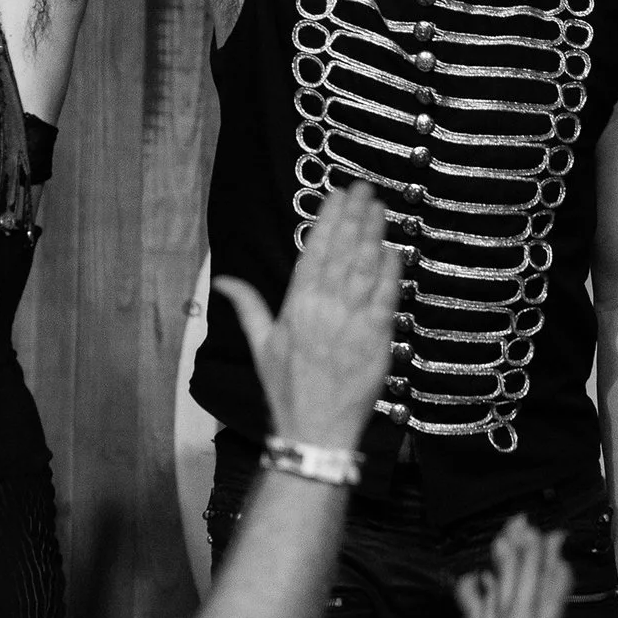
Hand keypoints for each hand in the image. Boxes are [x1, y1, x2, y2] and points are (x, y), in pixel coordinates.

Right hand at [214, 184, 393, 450]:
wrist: (315, 429)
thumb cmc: (286, 388)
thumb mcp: (261, 345)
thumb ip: (247, 306)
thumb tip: (224, 279)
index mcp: (296, 306)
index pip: (314, 252)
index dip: (327, 220)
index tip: (337, 195)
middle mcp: (324, 307)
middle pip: (342, 252)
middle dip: (354, 216)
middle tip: (364, 187)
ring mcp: (352, 321)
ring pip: (365, 267)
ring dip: (374, 233)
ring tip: (379, 207)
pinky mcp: (377, 338)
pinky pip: (386, 297)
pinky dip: (391, 271)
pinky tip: (393, 248)